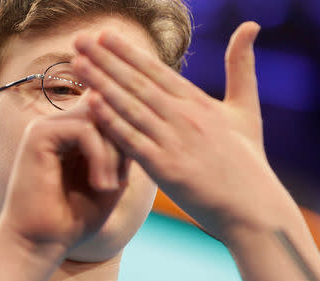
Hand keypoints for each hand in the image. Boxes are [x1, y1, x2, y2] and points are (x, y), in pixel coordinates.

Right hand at [0, 93, 127, 252]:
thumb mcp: (110, 182)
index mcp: (71, 135)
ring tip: (110, 187)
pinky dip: (101, 157)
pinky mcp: (38, 135)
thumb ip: (122, 153)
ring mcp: (46, 126)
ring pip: (98, 118)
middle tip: (122, 181)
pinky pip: (84, 130)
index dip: (127, 137)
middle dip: (123, 144)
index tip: (126, 176)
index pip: (108, 113)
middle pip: (106, 111)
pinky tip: (101, 186)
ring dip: (113, 154)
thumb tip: (139, 127)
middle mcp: (58, 125)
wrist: (39, 244)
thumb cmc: (74, 219)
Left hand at [72, 22, 295, 241]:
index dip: (128, 51)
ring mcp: (174, 142)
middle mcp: (185, 116)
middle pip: (137, 82)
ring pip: (130, 106)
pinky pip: (131, 140)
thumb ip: (241, 67)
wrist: (252, 208)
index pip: (157, 70)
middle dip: (105, 59)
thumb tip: (250, 24)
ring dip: (101, 83)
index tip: (104, 35)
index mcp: (200, 103)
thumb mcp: (247, 109)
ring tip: (76, 64)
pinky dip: (110, 121)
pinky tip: (90, 103)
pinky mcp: (165, 168)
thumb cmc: (248, 160)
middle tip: (79, 39)